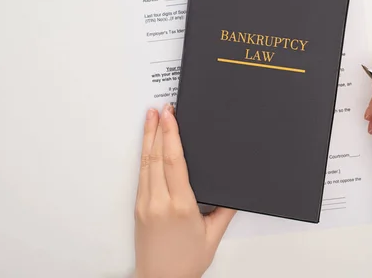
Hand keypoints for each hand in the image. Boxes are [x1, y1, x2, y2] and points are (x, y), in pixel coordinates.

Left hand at [135, 105, 235, 277]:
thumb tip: (232, 190)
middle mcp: (160, 201)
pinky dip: (145, 155)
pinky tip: (147, 145)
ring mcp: (146, 203)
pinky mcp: (139, 206)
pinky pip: (142, 174)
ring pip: (146, 162)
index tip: (170, 116)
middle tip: (161, 109)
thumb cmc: (185, 262)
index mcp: (181, 206)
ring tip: (150, 118)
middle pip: (157, 156)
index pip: (174, 161)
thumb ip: (224, 210)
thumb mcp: (213, 235)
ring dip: (148, 138)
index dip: (171, 135)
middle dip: (158, 129)